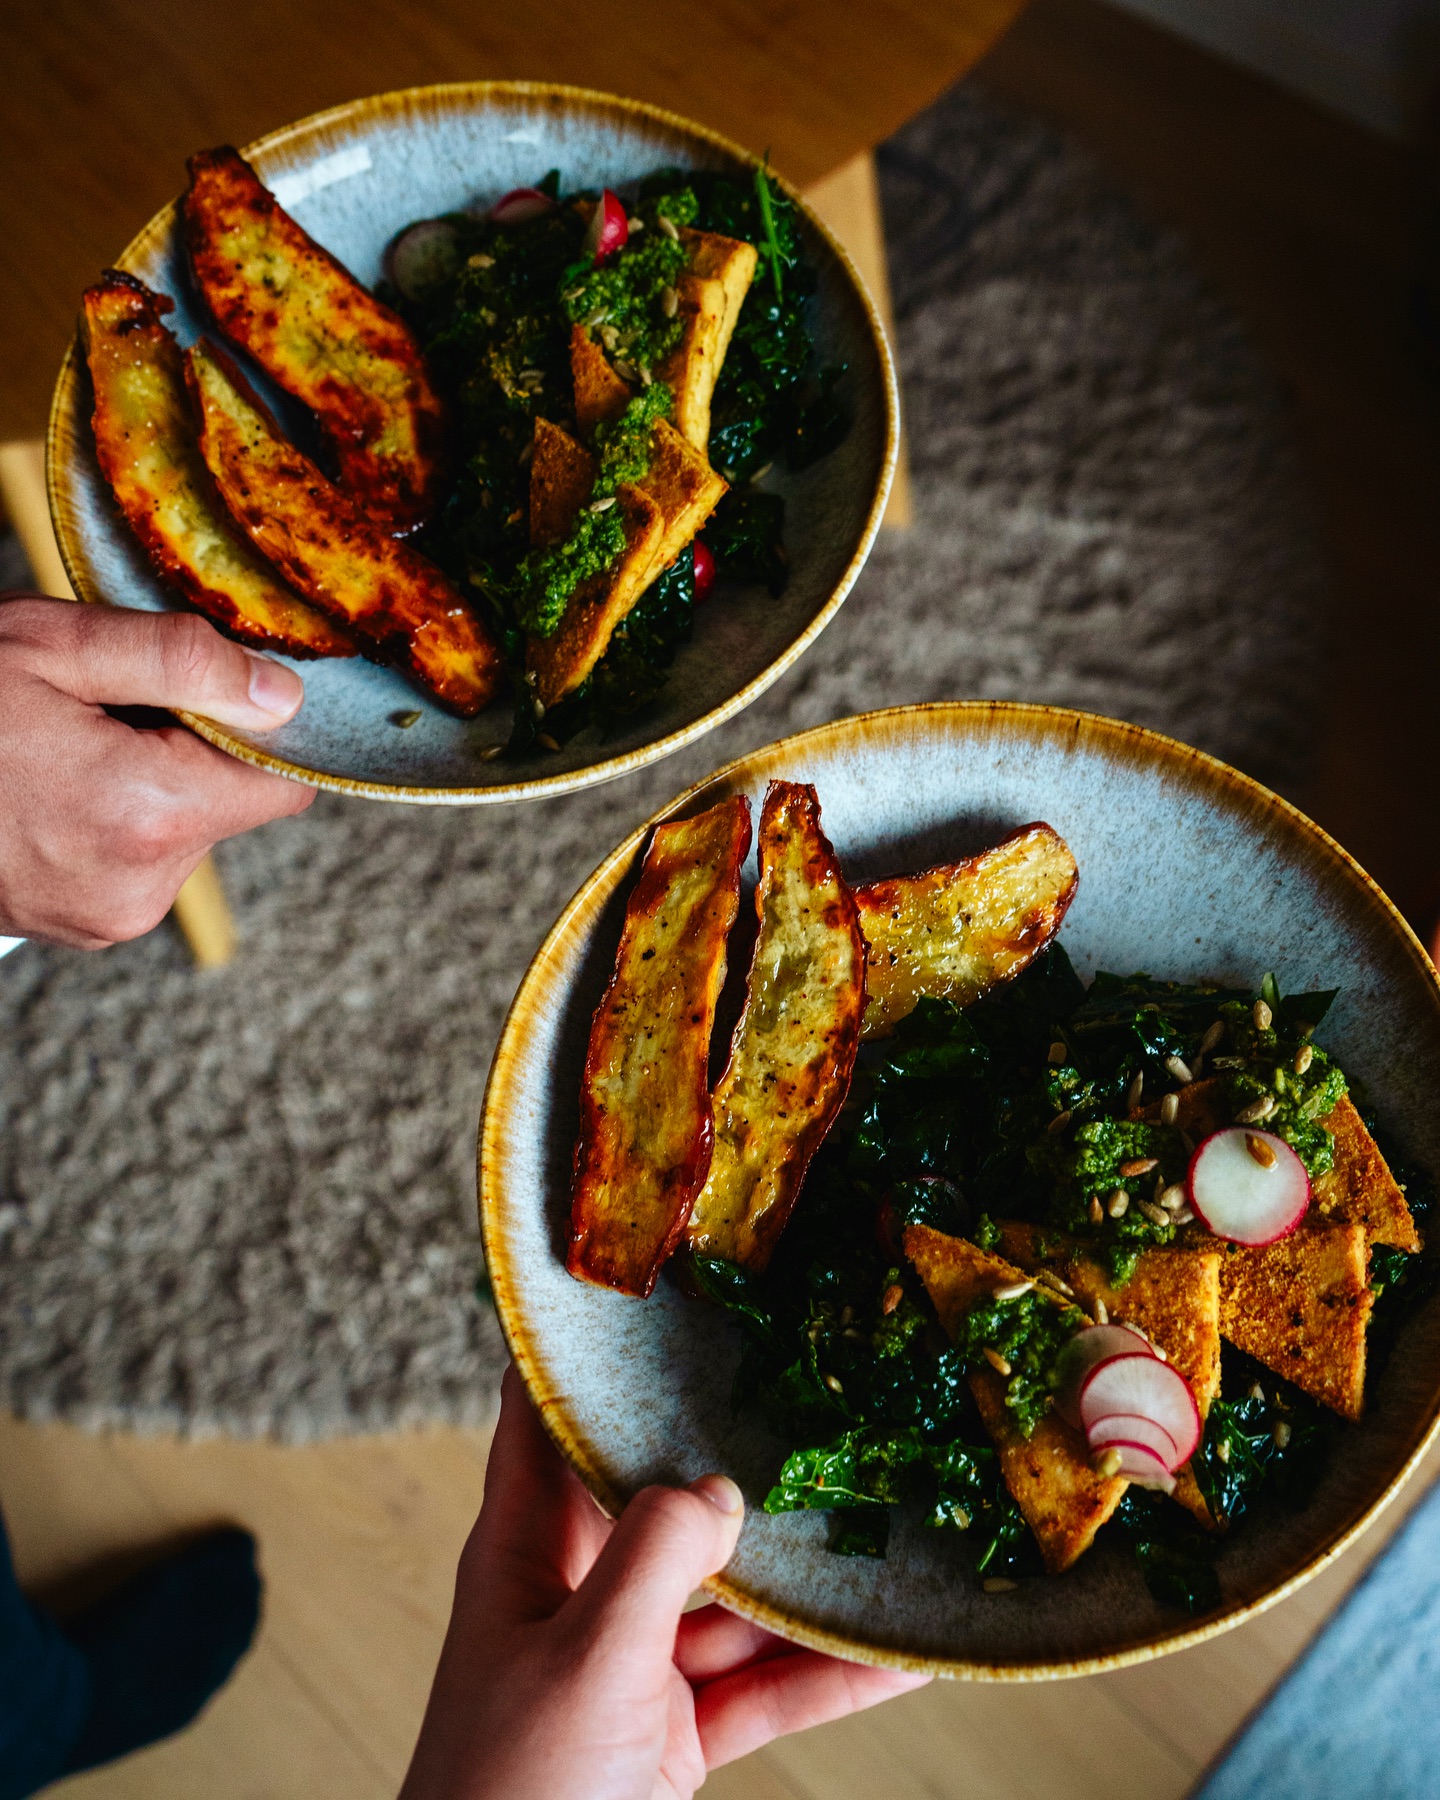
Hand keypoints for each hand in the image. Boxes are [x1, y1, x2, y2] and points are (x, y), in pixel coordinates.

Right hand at [0, 595, 314, 946]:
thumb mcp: (55, 649)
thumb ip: (182, 664)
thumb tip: (283, 696)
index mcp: (147, 817)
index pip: (282, 784)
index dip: (257, 730)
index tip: (205, 693)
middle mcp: (140, 887)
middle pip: (228, 805)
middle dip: (186, 750)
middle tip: (100, 711)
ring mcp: (109, 918)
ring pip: (183, 833)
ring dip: (147, 785)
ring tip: (59, 751)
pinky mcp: (84, 927)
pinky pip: (137, 862)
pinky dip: (112, 821)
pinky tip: (47, 789)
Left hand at [401, 1367, 926, 1799]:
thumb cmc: (509, 1793)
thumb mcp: (584, 1660)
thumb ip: (654, 1559)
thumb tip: (721, 1488)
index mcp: (526, 1548)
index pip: (542, 1413)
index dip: (581, 1345)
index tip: (650, 1283)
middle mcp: (579, 1591)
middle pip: (665, 1498)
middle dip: (737, 1455)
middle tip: (817, 1389)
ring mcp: (629, 1665)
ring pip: (732, 1598)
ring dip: (809, 1576)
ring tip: (894, 1518)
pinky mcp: (671, 1737)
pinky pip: (763, 1690)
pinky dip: (831, 1676)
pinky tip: (905, 1654)